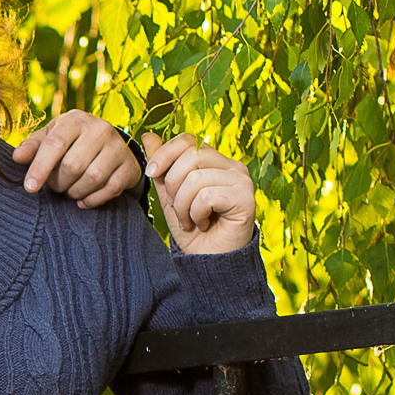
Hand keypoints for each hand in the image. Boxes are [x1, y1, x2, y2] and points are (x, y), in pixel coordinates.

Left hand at [11, 111, 140, 208]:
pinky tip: (82, 200)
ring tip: (69, 190)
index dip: (40, 168)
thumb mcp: (49, 138)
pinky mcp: (129, 165)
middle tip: (55, 186)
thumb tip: (17, 157)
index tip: (30, 188)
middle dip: (58, 183)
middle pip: (73, 165)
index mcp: (75, 120)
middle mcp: (100, 129)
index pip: (54, 144)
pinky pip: (110, 189)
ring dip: (75, 192)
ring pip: (92, 178)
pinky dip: (92, 200)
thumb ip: (32, 147)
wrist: (108, 144)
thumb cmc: (70, 142)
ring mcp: (118, 147)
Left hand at [142, 132, 258, 255]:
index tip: (151, 173)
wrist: (207, 258)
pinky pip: (206, 196)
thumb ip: (162, 167)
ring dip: (182, 205)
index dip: (165, 153)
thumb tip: (147, 135)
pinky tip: (202, 223)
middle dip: (172, 186)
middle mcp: (233, 166)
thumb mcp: (169, 194)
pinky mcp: (246, 198)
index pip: (188, 140)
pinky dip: (196, 214)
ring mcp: (242, 180)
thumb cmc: (191, 226)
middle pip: (190, 156)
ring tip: (189, 219)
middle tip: (177, 208)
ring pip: (195, 178)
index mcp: (215, 161)